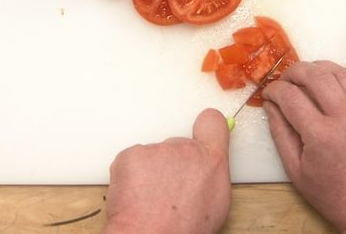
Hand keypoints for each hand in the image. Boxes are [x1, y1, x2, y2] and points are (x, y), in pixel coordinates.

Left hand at [103, 108, 230, 233]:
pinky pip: (131, 162)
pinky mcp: (130, 155)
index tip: (202, 133)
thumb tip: (204, 172)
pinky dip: (131, 177)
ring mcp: (155, 150)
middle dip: (172, 164)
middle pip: (176, 147)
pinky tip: (136, 197)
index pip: (212, 122)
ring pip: (152, 156)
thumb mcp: (215, 204)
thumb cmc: (182, 229)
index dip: (206, 128)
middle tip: (168, 192)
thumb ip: (211, 176)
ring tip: (151, 200)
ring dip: (151, 173)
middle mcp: (184, 148)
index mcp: (211, 160)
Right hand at [261, 60, 345, 233]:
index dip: (274, 90)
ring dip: (317, 68)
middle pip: (314, 75)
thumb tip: (270, 104)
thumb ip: (280, 133)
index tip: (268, 93)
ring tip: (305, 77)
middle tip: (284, 80)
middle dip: (293, 71)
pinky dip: (340, 76)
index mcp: (321, 135)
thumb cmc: (333, 195)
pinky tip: (329, 83)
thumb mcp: (296, 171)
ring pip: (338, 72)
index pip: (290, 96)